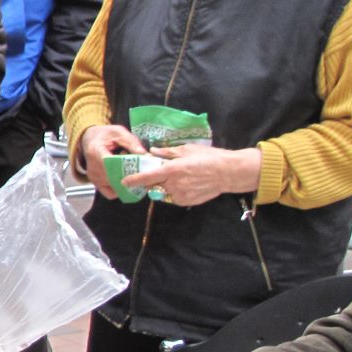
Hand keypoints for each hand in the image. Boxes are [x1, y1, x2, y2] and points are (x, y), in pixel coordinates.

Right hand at [77, 124, 145, 198]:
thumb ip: (132, 143)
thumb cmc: (105, 135)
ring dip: (127, 182)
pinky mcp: (96, 184)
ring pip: (114, 187)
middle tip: (139, 168)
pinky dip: (120, 189)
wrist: (90, 139)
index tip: (140, 165)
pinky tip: (125, 179)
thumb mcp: (119, 133)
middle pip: (115, 179)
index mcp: (96, 152)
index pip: (112, 165)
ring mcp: (93, 178)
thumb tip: (146, 155)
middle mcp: (93, 168)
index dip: (128, 168)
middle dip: (130, 176)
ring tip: (130, 170)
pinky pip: (110, 193)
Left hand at [130, 145, 262, 207]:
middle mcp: (173, 184)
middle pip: (154, 185)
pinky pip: (174, 197)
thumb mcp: (187, 150)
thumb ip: (167, 153)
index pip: (147, 177)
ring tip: (178, 177)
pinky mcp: (186, 202)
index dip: (134, 180)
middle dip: (152, 180)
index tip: (123, 181)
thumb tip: (152, 152)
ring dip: (165, 186)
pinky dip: (174, 191)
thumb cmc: (208, 157)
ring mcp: (179, 195)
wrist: (228, 173)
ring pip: (164, 192)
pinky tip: (186, 184)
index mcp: (172, 170)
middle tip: (159, 173)